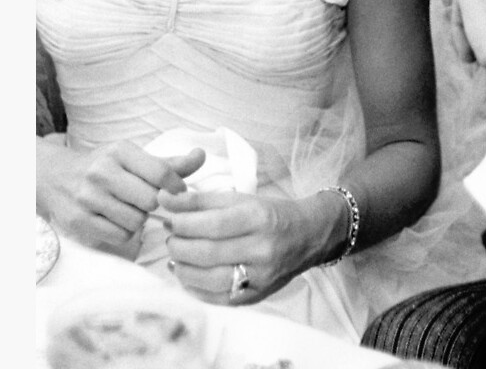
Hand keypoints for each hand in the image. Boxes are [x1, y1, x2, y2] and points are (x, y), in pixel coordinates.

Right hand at [37, 140, 204, 258]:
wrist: (57, 177)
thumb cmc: (106, 166)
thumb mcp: (134, 158)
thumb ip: (170, 162)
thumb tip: (201, 155)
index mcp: (120, 151)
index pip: (161, 171)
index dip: (176, 187)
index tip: (179, 193)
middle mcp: (102, 172)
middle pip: (150, 200)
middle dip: (155, 205)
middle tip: (149, 202)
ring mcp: (88, 197)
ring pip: (136, 221)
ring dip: (140, 220)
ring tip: (130, 209)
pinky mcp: (79, 221)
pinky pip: (120, 236)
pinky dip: (125, 232)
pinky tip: (117, 220)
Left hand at [160, 189, 333, 304]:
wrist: (308, 236)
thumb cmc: (271, 213)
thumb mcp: (242, 199)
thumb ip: (202, 200)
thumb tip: (165, 198)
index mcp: (259, 218)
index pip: (212, 224)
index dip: (184, 223)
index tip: (170, 219)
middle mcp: (261, 249)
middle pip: (208, 253)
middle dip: (179, 246)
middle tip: (170, 238)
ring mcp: (260, 276)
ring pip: (210, 279)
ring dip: (183, 269)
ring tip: (176, 256)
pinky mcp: (257, 296)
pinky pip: (218, 298)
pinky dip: (195, 288)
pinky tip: (187, 275)